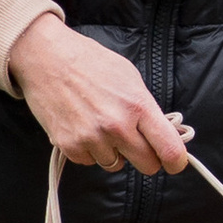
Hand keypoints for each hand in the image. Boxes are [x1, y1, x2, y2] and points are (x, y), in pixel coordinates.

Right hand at [8, 15, 193, 174]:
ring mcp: (92, 138)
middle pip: (147, 165)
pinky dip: (88, 150)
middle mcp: (117, 126)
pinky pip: (89, 161)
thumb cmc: (89, 62)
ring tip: (99, 127)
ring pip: (115, 164)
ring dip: (112, 152)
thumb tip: (163, 132)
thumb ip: (147, 108)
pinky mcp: (69, 145)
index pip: (169, 149)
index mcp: (138, 106)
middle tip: (136, 144)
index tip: (174, 162)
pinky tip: (82, 128)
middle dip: (145, 157)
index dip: (176, 161)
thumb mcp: (129, 77)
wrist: (46, 57)